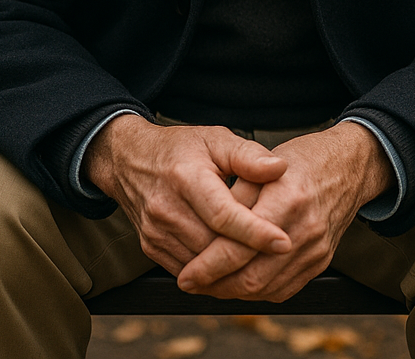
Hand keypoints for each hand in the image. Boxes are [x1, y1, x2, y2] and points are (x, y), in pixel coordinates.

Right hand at [82, 114, 290, 274]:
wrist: (131, 161)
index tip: (284, 243)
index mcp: (185, 177)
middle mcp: (166, 208)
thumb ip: (248, 155)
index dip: (255, 232)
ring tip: (265, 264)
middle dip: (250, 256)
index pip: (223, 214)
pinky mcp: (151, 248)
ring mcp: (156, 232)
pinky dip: (213, 275)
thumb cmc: (180, 148)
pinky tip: (236, 266)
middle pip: (214, 246)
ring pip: (202, 266)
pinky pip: (189, 271)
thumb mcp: (215, 139)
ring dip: (234, 270)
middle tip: (284, 258)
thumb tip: (279, 168)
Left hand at [176, 121, 393, 301]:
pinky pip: (283, 289)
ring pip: (267, 289)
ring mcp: (317, 251)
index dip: (209, 265)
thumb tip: (202, 232)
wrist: (346, 167)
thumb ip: (234, 199)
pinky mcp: (321, 262)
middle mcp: (306, 230)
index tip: (186, 273)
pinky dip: (256, 291)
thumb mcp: (261, 167)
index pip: (241, 247)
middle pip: (254, 277)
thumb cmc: (299, 161)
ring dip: (233, 292)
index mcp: (288, 200)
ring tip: (209, 284)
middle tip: (191, 282)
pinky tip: (238, 282)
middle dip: (217, 285)